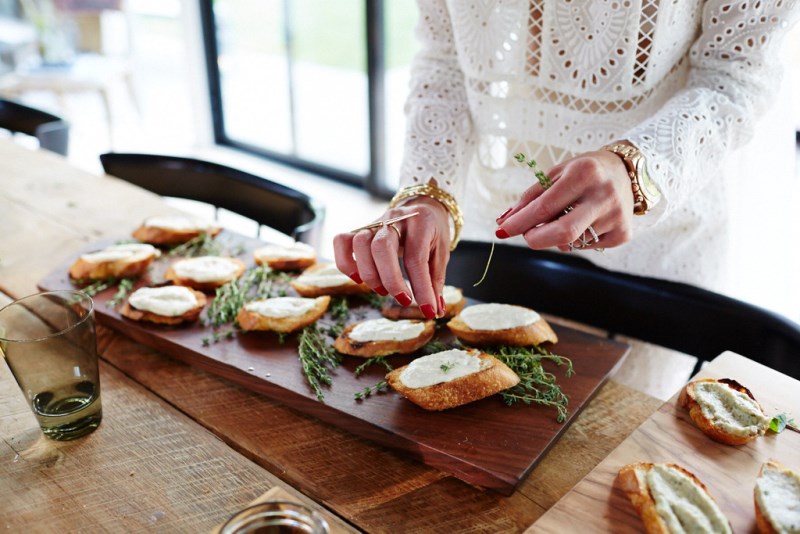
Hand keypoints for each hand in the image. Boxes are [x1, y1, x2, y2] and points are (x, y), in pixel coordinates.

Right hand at [333, 196, 450, 318]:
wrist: (423, 205)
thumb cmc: (433, 232)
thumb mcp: (441, 253)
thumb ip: (435, 281)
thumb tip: (436, 311)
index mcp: (420, 222)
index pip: (416, 258)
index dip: (421, 288)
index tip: (428, 311)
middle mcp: (394, 219)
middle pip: (382, 247)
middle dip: (391, 280)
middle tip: (404, 299)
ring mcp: (374, 222)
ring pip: (360, 244)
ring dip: (369, 274)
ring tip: (383, 291)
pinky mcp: (360, 229)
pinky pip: (341, 241)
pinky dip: (346, 263)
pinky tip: (359, 278)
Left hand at [495, 150, 633, 250]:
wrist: (625, 172)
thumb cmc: (583, 172)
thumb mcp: (556, 174)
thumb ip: (530, 198)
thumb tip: (504, 222)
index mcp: (584, 174)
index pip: (546, 206)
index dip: (521, 222)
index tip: (502, 230)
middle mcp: (603, 195)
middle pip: (563, 232)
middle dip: (536, 239)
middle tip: (526, 235)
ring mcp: (616, 216)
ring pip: (572, 242)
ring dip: (556, 236)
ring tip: (564, 217)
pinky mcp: (622, 233)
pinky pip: (587, 246)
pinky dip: (576, 239)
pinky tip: (584, 222)